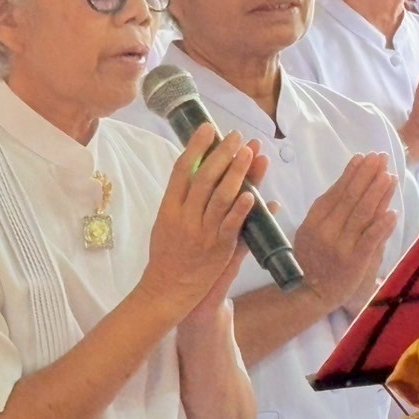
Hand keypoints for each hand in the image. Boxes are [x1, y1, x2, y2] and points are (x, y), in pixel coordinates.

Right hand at [142, 124, 260, 321]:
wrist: (167, 290)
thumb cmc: (166, 255)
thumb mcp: (164, 223)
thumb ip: (179, 199)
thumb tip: (193, 171)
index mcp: (169, 208)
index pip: (182, 170)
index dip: (196, 147)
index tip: (208, 128)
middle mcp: (184, 218)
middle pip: (204, 178)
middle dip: (222, 154)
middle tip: (236, 135)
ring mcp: (202, 233)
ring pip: (220, 198)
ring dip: (237, 174)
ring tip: (249, 153)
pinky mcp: (218, 249)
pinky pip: (231, 226)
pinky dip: (242, 209)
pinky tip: (253, 194)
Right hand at [293, 153, 397, 312]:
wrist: (312, 294)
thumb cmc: (314, 261)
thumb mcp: (311, 233)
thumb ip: (329, 212)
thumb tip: (349, 184)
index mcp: (313, 222)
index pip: (335, 193)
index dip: (350, 174)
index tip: (363, 158)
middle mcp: (325, 231)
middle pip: (350, 198)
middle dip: (367, 175)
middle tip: (380, 157)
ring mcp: (339, 246)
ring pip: (361, 214)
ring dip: (377, 192)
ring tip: (389, 175)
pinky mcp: (354, 261)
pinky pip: (370, 239)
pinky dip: (381, 225)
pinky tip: (392, 211)